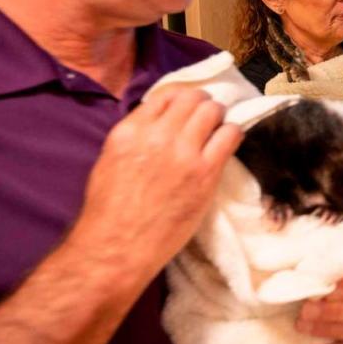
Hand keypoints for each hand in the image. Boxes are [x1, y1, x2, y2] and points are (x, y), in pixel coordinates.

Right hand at [68, 88, 242, 280]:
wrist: (117, 248)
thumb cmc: (109, 211)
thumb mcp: (111, 159)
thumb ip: (137, 135)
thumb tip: (163, 120)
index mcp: (130, 131)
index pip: (166, 95)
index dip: (181, 99)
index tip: (187, 109)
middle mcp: (157, 135)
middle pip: (193, 98)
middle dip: (203, 105)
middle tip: (207, 118)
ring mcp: (183, 153)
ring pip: (214, 111)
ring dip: (219, 117)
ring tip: (218, 130)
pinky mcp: (205, 172)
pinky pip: (231, 135)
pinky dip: (232, 133)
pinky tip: (227, 143)